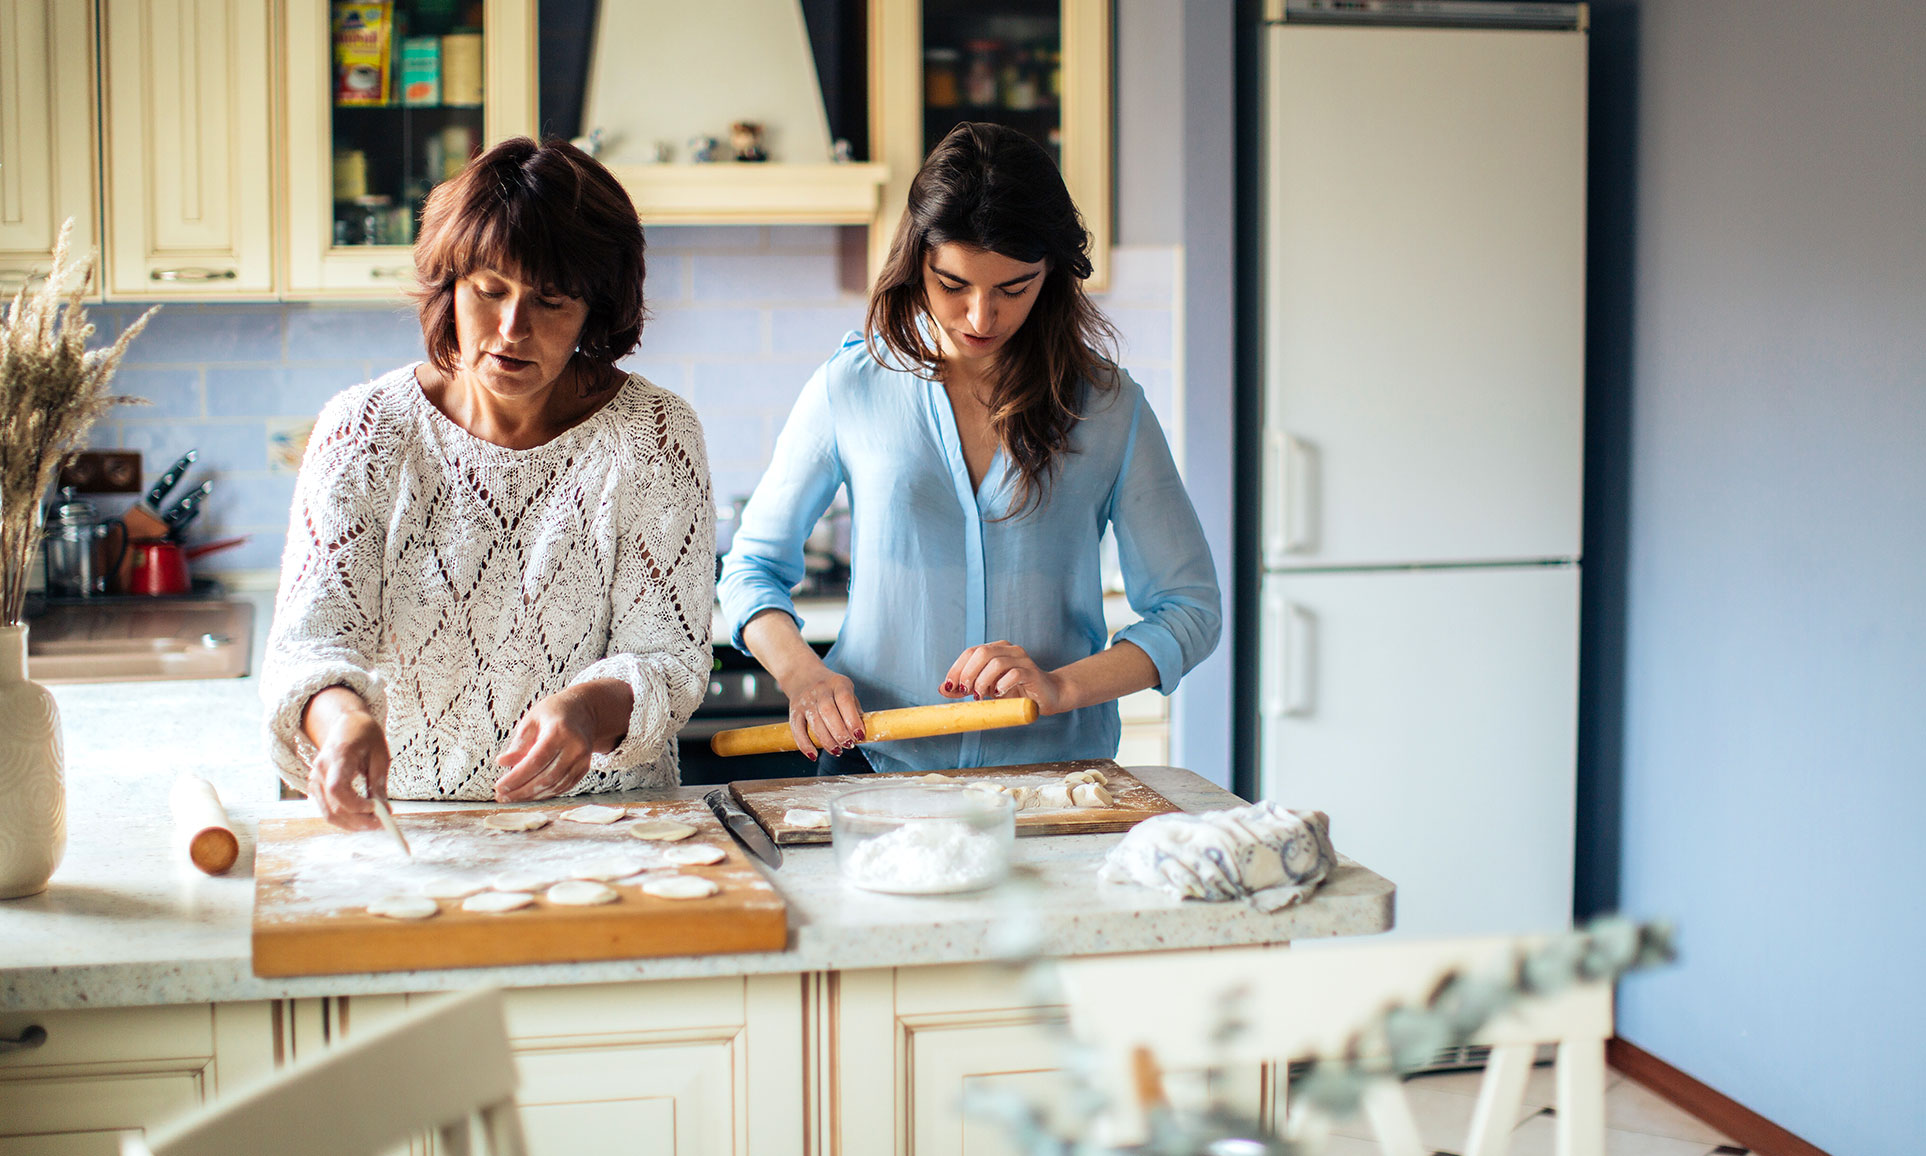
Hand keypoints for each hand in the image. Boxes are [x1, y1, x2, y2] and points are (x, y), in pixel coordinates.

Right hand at [309, 709, 390, 830]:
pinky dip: (345, 819)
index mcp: (338, 756)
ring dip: (353, 824)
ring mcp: (314, 780)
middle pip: (334, 807)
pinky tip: (362, 817)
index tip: (377, 808)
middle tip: (382, 823)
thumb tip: (384, 810)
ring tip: (375, 822)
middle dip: (359, 820)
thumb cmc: (365, 736)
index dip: (356, 805)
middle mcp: (320, 770)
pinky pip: (327, 811)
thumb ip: (379, 783)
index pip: (338, 788)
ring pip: (329, 814)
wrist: (345, 724)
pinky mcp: (315, 788)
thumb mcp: (380, 755)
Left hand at [494, 688, 601, 801]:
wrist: (584, 712)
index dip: (516, 777)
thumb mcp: (532, 720)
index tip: (499, 786)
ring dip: (532, 796)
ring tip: (512, 797)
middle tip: (502, 796)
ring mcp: (582, 760)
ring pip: (554, 786)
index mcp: (560, 731)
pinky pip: (563, 787)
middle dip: (521, 791)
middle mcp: (575, 748)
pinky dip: (545, 793)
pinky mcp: (584, 769)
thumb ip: (519, 743)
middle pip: (546, 777)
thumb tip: (502, 762)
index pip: (535, 761)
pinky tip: (530, 794)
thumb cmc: (554, 713)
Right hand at [783, 666, 864, 760]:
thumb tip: (862, 733)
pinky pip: (797, 729)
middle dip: (840, 732)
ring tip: (837, 751)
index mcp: (838, 683)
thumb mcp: (846, 691)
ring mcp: (805, 700)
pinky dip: (805, 744)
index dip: (852, 719)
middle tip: (849, 745)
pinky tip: (814, 755)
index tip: (860, 735)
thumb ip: (854, 709)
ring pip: (814, 722)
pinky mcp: (794, 711)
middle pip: (828, 712)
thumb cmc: (831, 689)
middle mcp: (820, 690)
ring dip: (826, 740)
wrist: (802, 675)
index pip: (845, 699)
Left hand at [941, 641, 1070, 714]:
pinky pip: (1015, 673)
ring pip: (997, 662)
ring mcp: (1022, 659)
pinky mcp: (1032, 673)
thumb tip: (943, 689)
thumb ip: (966, 688)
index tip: (949, 686)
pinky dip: (1002, 684)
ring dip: (983, 681)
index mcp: (996, 649)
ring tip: (981, 696)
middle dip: (968, 672)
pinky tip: (999, 694)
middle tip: (965, 691)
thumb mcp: (987, 690)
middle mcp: (1009, 650)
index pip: (971, 651)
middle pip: (982, 652)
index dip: (957, 668)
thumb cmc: (1015, 691)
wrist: (1048, 696)